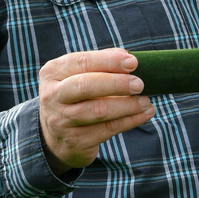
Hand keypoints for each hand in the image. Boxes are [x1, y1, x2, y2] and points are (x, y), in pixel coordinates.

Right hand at [39, 48, 154, 172]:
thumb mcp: (76, 76)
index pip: (81, 62)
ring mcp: (62, 121)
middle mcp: (52, 96)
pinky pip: (108, 129)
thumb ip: (99, 64)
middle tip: (139, 84)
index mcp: (53, 73)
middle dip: (117, 83)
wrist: (55, 137)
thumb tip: (127, 56)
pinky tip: (144, 113)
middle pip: (86, 85)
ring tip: (146, 101)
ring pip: (99, 110)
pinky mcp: (76, 141)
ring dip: (127, 105)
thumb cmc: (74, 97)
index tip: (133, 62)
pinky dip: (130, 120)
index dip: (109, 61)